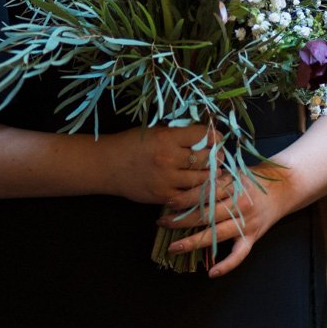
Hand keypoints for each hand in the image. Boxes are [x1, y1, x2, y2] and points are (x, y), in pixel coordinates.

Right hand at [99, 124, 228, 207]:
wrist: (108, 165)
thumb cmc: (131, 144)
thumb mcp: (154, 130)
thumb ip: (178, 132)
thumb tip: (204, 133)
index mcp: (167, 138)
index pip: (202, 136)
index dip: (215, 136)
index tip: (218, 137)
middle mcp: (169, 158)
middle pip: (206, 158)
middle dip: (217, 156)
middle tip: (219, 155)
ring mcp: (167, 180)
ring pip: (202, 179)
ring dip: (212, 175)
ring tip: (215, 171)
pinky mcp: (163, 197)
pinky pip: (189, 196)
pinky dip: (198, 191)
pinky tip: (202, 186)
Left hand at [160, 161, 294, 277]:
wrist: (284, 187)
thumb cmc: (253, 179)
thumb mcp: (234, 172)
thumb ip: (214, 178)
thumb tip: (185, 184)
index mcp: (233, 185)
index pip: (205, 193)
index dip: (185, 198)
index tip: (167, 202)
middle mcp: (239, 204)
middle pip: (206, 215)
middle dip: (181, 220)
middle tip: (162, 223)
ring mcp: (246, 223)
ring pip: (216, 234)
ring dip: (193, 242)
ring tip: (174, 247)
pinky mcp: (253, 237)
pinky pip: (239, 255)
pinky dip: (226, 265)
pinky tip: (211, 273)